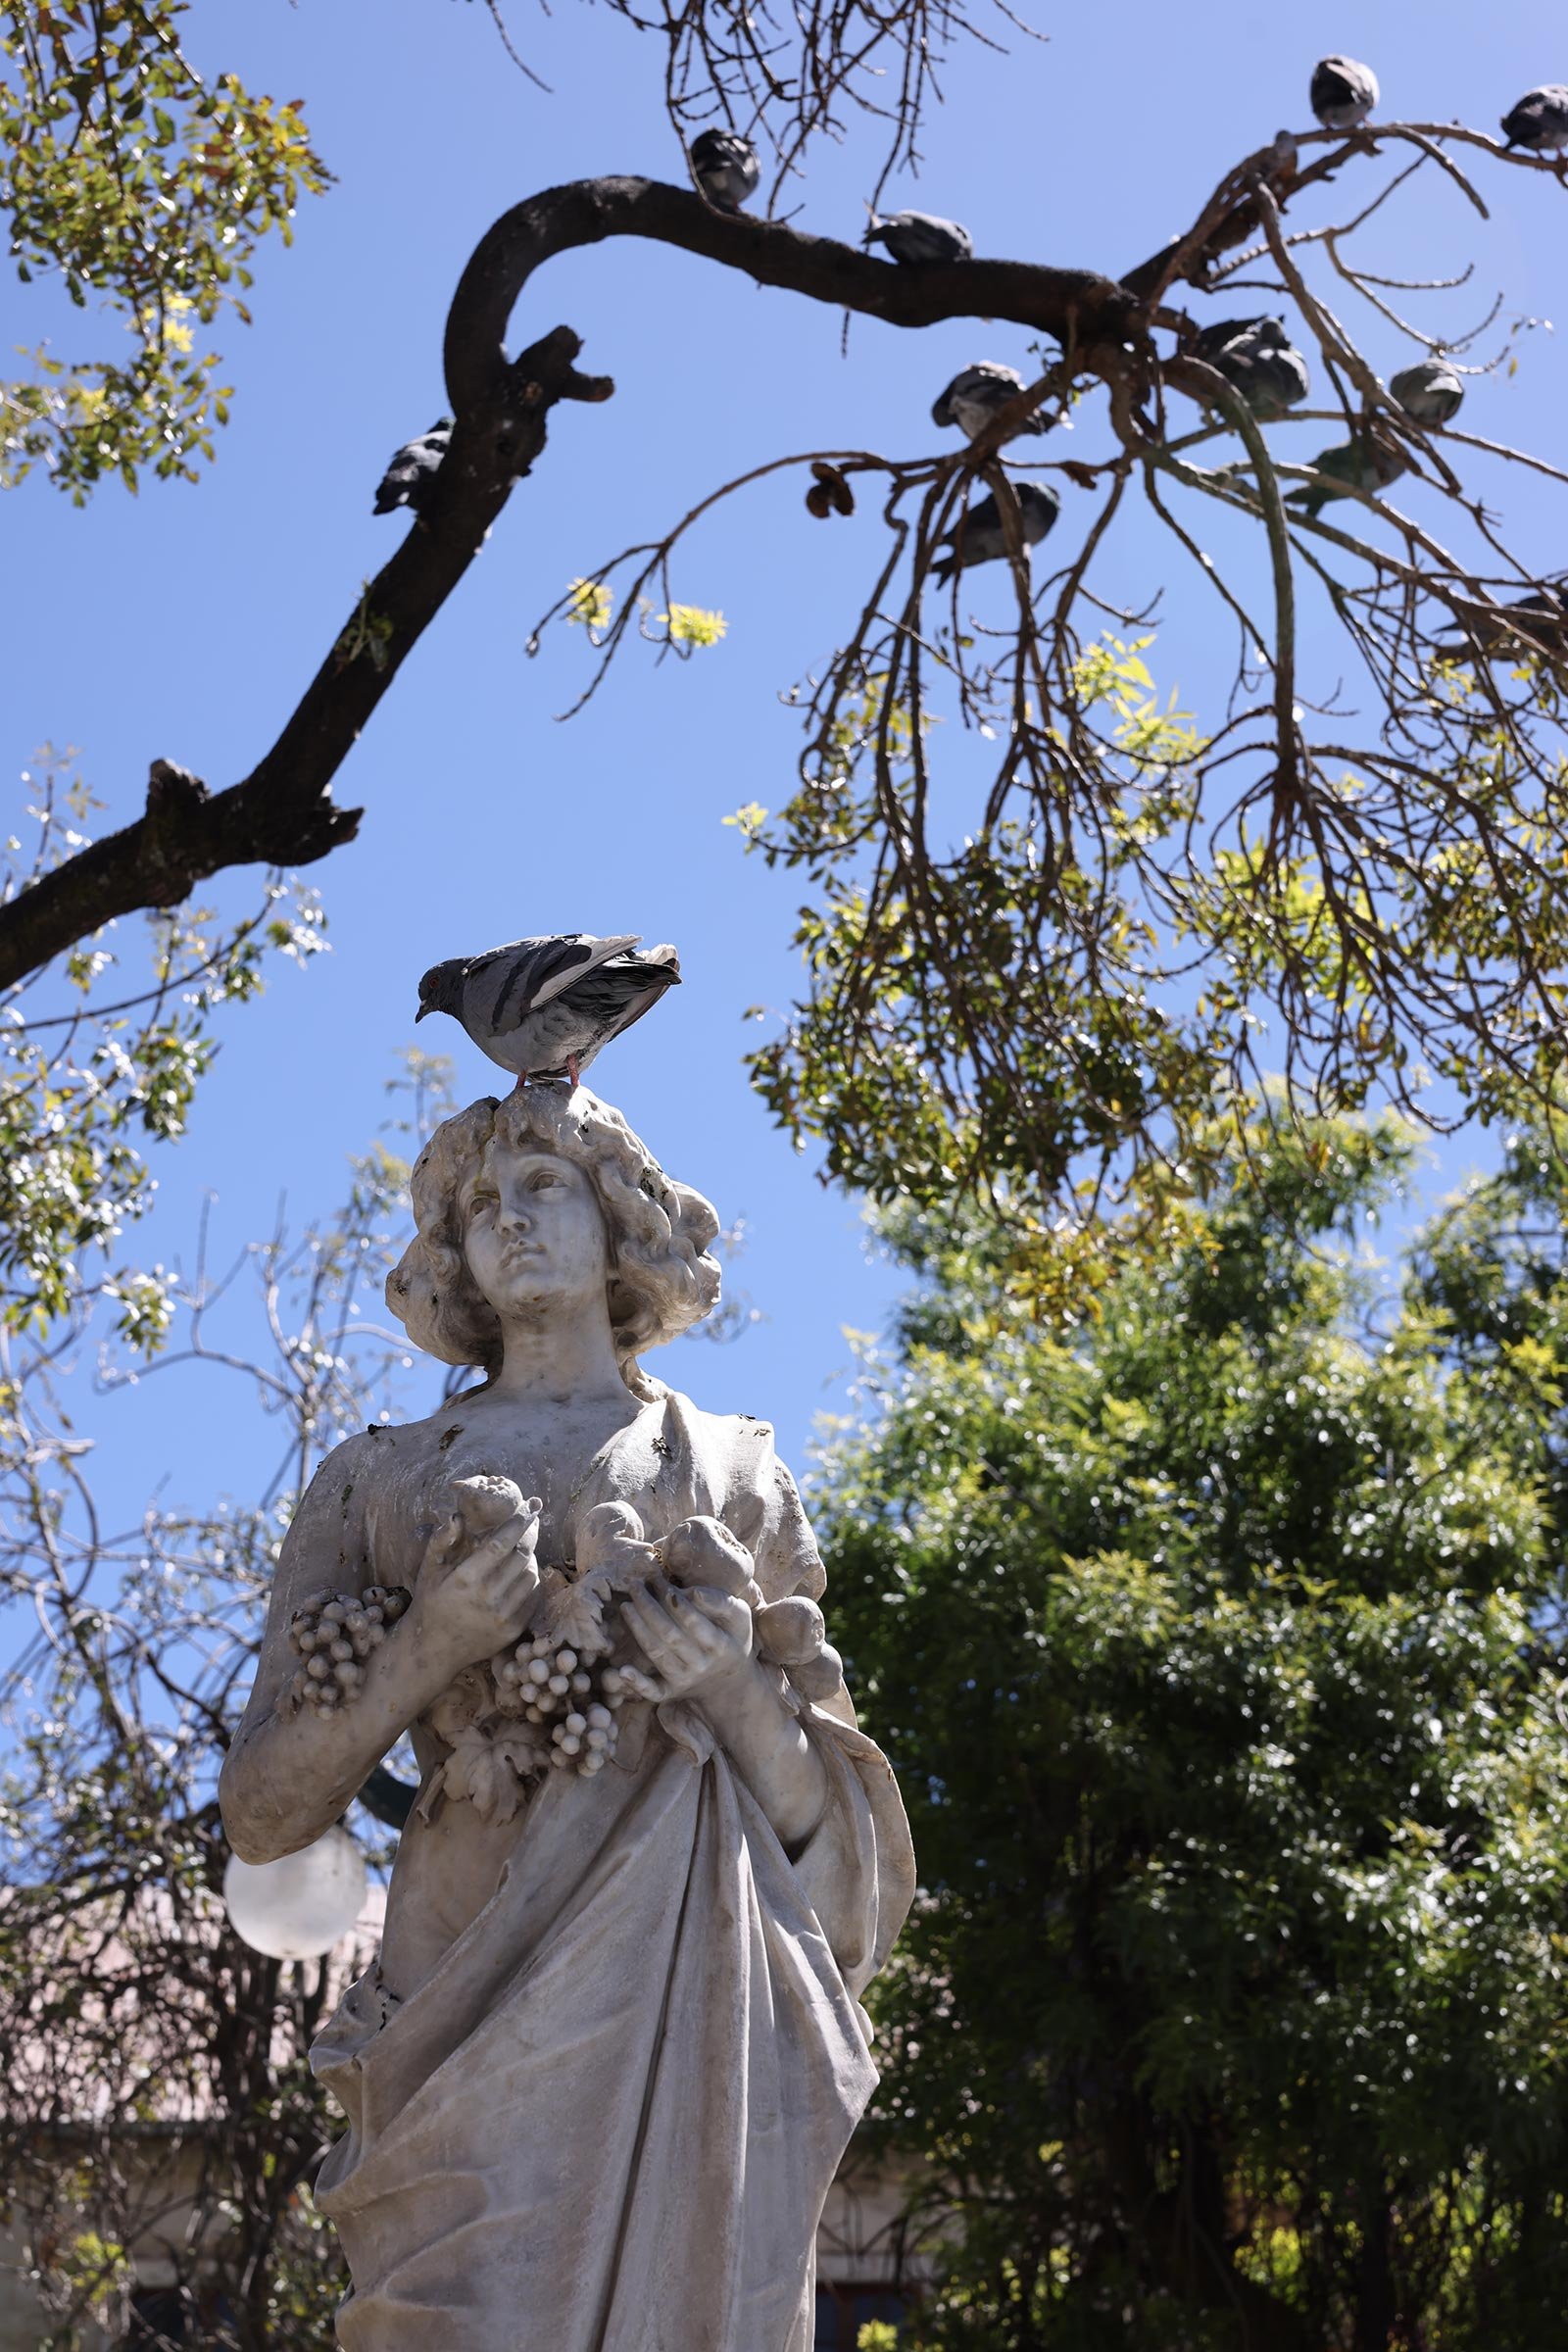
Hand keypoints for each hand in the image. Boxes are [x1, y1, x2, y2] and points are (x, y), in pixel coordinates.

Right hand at [411, 1494, 541, 1672]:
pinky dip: (531, 1581)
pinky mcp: (513, 1630)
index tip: (531, 1505)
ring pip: (531, 1575)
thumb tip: (457, 1516)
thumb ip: (440, 1541)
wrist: (433, 1649)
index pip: (501, 1543)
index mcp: (465, 1580)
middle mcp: (487, 1599)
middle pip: (522, 1556)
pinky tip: (519, 1575)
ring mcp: (502, 1617)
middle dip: (529, 1534)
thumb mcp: (429, 1570)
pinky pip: (533, 1597)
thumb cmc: (431, 1602)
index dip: (520, 1521)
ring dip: (529, 1558)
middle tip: (530, 1521)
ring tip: (518, 1551)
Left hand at [619, 1578, 753, 1703]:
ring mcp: (685, 1679)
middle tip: (635, 1586)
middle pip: (670, 1635)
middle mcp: (702, 1664)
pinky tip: (623, 1670)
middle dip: (649, 1608)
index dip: (672, 1599)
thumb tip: (694, 1593)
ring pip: (657, 1654)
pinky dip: (638, 1683)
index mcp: (721, 1645)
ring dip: (638, 1629)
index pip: (693, 1620)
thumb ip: (720, 1601)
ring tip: (626, 1606)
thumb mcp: (739, 1617)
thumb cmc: (732, 1638)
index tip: (657, 1580)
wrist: (730, 1681)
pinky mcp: (671, 1692)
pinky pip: (653, 1692)